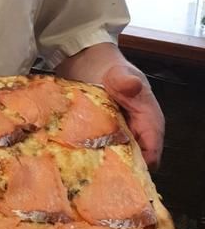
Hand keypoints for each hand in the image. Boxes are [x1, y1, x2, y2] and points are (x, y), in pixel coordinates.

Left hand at [56, 43, 164, 169]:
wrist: (83, 57)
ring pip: (118, 156)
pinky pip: (102, 149)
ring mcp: (121, 131)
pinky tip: (78, 155)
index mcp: (149, 118)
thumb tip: (133, 85)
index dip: (137, 164)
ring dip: (103, 160)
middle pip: (134, 159)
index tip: (116, 170)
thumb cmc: (104, 65)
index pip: (151, 152)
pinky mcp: (104, 132)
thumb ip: (125, 81)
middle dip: (118, 167)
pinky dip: (93, 152)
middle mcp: (138, 129)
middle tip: (95, 170)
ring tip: (84, 164)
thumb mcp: (116, 72)